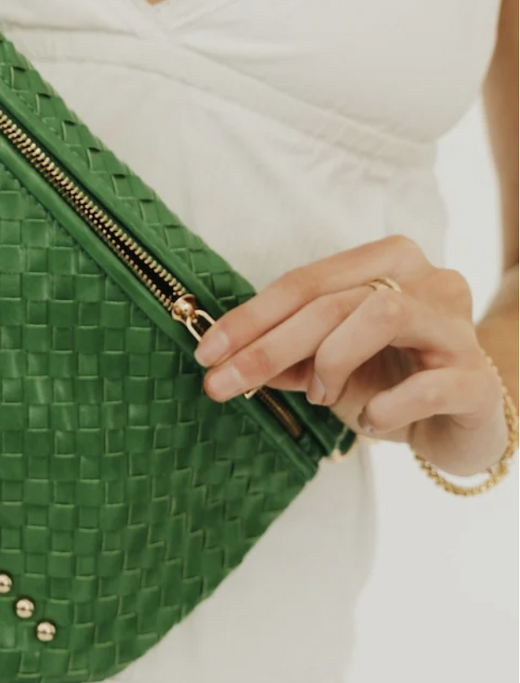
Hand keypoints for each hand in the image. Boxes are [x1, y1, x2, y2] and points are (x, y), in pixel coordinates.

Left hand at [193, 235, 509, 475]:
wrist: (466, 420)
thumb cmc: (392, 378)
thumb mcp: (327, 365)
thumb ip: (285, 356)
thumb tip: (224, 359)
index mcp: (385, 261)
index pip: (303, 282)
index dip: (249, 317)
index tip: (206, 352)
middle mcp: (427, 280)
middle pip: (331, 301)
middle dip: (267, 346)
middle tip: (224, 384)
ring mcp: (456, 326)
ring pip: (380, 315)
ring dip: (332, 362)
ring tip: (323, 397)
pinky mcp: (477, 379)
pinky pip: (426, 384)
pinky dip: (385, 407)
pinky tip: (371, 420)